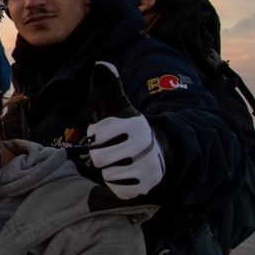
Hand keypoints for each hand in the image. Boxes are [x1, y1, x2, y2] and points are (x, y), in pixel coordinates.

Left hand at [87, 62, 164, 198]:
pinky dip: (118, 185)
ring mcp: (149, 167)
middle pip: (100, 158)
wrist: (157, 152)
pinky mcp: (149, 185)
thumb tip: (102, 64)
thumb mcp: (119, 108)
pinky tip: (126, 174)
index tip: (107, 134)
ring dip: (109, 171)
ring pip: (108, 176)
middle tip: (111, 151)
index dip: (96, 136)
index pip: (96, 135)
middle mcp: (145, 145)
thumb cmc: (128, 130)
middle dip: (101, 156)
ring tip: (120, 162)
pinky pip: (119, 190)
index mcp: (136, 124)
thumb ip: (109, 88)